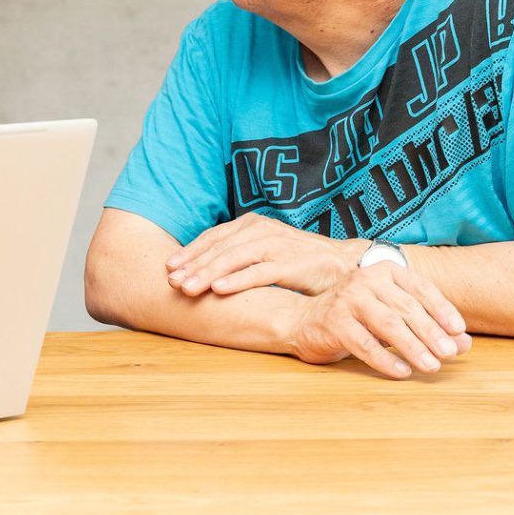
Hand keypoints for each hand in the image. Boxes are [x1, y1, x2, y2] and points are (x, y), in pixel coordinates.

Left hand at [166, 213, 360, 296]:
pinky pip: (260, 272)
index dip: (190, 252)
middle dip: (193, 265)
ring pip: (234, 259)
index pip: (214, 237)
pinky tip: (219, 289)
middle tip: (171, 281)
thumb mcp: (265, 250)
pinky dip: (237, 280)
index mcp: (252, 225)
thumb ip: (240, 254)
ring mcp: (277, 245)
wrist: (344, 264)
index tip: (169, 267)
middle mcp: (262, 230)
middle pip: (219, 248)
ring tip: (188, 288)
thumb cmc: (299, 260)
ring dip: (208, 273)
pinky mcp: (292, 263)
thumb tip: (205, 268)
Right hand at [285, 262, 471, 378]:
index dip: (442, 309)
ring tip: (431, 366)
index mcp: (385, 271)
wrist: (306, 321)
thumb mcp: (394, 317)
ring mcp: (348, 299)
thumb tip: (464, 343)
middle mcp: (366, 280)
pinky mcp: (334, 322)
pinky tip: (402, 371)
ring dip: (413, 347)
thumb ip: (428, 326)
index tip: (459, 331)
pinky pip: (365, 344)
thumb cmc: (357, 318)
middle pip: (406, 308)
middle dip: (431, 333)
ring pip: (388, 324)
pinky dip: (386, 359)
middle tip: (450, 353)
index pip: (421, 288)